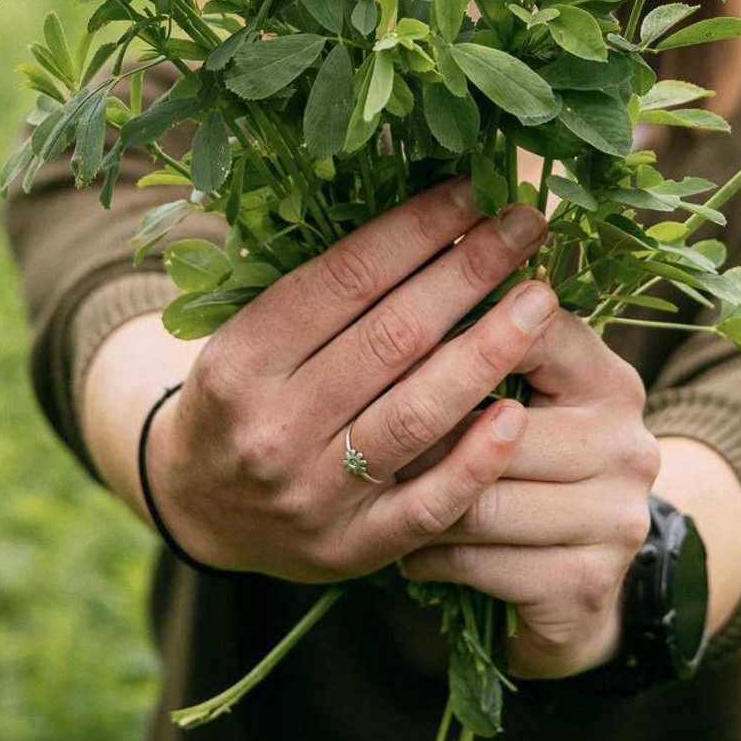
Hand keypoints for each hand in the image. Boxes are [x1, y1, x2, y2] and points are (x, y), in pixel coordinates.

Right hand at [143, 179, 556, 582]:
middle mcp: (272, 428)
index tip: (474, 190)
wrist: (200, 506)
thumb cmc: (247, 393)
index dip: (417, 228)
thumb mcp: (253, 332)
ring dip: (488, 350)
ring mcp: (313, 495)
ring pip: (416, 415)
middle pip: (391, 338)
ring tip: (541, 300)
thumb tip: (432, 203)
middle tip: (526, 225)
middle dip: (468, 272)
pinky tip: (519, 413)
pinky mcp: (353, 549)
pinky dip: (475, 460)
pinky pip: (428, 505)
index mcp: (241, 359)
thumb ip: (328, 285)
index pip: (344, 279)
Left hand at [398, 309, 661, 678]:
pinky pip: (481, 564)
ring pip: (483, 502)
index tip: (401, 340)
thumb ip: (488, 352)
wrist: (575, 585)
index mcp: (611, 380)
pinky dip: (433, 558)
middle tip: (368, 439)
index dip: (462, 338)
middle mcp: (629, 444)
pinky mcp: (590, 584)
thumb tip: (404, 294)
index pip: (535, 334)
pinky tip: (412, 552)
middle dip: (425, 439)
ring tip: (383, 495)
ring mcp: (617, 519)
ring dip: (421, 504)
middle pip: (499, 430)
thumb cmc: (528, 469)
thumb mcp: (524, 401)